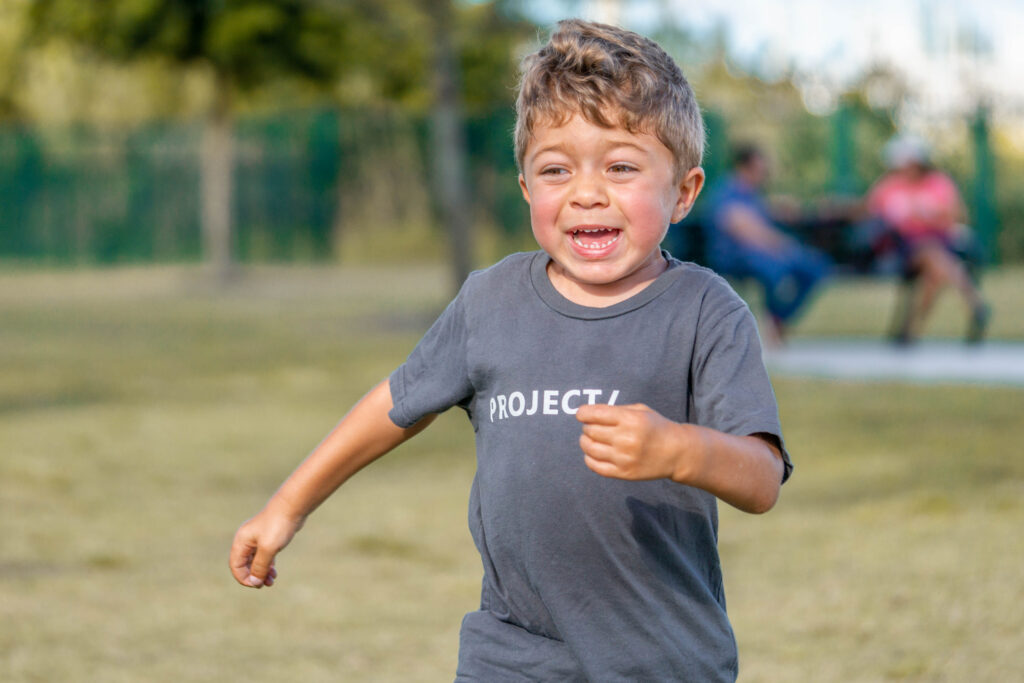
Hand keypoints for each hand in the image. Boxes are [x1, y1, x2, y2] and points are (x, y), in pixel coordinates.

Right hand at [229, 505, 304, 588]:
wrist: (292, 507)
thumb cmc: (278, 526)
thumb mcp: (268, 549)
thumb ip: (260, 566)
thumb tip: (254, 582)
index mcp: (241, 541)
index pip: (236, 566)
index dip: (244, 578)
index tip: (257, 585)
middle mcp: (246, 540)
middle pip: (244, 565)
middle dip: (254, 576)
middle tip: (266, 584)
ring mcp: (257, 539)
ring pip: (255, 561)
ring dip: (262, 572)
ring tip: (272, 580)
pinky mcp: (268, 538)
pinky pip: (263, 556)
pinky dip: (268, 564)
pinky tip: (274, 571)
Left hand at [576, 403, 696, 481]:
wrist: (677, 452)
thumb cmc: (657, 427)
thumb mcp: (640, 410)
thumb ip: (616, 410)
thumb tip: (589, 414)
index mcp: (630, 420)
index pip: (594, 414)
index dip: (583, 413)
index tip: (581, 414)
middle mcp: (626, 439)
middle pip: (590, 431)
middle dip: (587, 427)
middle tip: (592, 427)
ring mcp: (624, 458)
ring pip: (589, 448)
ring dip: (585, 442)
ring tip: (591, 439)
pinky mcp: (624, 473)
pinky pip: (595, 466)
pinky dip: (589, 458)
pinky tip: (593, 453)